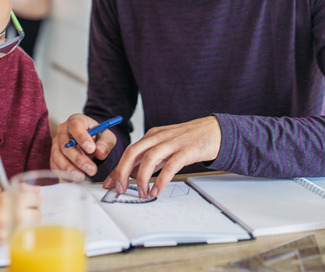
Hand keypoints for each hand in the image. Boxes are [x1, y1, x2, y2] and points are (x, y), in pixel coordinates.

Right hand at [0, 186, 40, 251]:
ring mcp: (6, 231)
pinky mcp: (1, 243)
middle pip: (38, 214)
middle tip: (23, 211)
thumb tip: (35, 190)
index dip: (33, 200)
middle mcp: (9, 215)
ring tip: (13, 221)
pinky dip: (16, 233)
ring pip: (31, 227)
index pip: (36, 199)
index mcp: (7, 198)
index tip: (29, 201)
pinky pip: (19, 237)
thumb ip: (16, 191)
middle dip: (33, 212)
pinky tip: (6, 229)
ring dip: (27, 224)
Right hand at [50, 113, 116, 178]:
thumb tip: (100, 152)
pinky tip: (75, 178)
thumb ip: (105, 143)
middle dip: (78, 158)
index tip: (91, 149)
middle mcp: (63, 130)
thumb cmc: (98, 136)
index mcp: (76, 120)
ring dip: (70, 168)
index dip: (82, 137)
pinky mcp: (54, 156)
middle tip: (91, 170)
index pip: (75, 126)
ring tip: (83, 177)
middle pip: (65, 144)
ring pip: (58, 156)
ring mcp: (56, 143)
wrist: (91, 142)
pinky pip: (55, 165)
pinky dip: (63, 173)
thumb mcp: (107, 137)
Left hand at [103, 116, 220, 198]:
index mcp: (152, 135)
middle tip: (119, 189)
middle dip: (122, 172)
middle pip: (133, 152)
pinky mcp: (186, 150)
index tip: (109, 184)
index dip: (117, 169)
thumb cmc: (190, 139)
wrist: (215, 131)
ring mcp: (173, 143)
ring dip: (141, 178)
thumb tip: (133, 174)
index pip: (129, 152)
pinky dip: (161, 179)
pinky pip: (170, 166)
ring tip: (141, 193)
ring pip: (149, 158)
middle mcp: (159, 137)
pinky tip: (157, 190)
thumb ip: (152, 157)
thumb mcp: (166, 146)